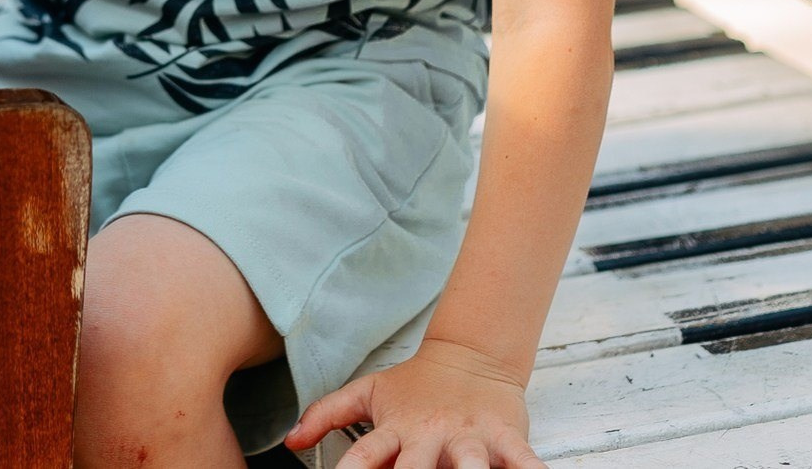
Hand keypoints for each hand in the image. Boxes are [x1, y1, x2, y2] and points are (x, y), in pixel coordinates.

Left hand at [285, 338, 541, 468]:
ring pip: (469, 465)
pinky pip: (521, 459)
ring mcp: (467, 435)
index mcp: (395, 429)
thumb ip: (327, 415)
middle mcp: (429, 436)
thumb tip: (290, 443)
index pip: (364, 458)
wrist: (471, 353)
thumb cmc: (415, 384)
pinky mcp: (503, 434)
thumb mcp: (368, 394)